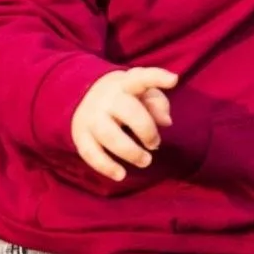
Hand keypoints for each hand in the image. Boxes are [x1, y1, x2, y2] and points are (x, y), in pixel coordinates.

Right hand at [71, 67, 177, 182]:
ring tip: (145, 161)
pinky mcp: (80, 135)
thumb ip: (157, 104)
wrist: (83, 98)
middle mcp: (106, 98)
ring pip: (109, 134)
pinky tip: (121, 175)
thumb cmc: (124, 99)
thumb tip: (166, 121)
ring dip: (131, 152)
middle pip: (128, 111)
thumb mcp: (141, 94)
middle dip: (147, 130)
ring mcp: (91, 116)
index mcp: (125, 84)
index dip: (157, 78)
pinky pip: (91, 153)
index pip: (141, 78)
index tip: (174, 80)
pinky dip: (106, 167)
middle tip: (155, 144)